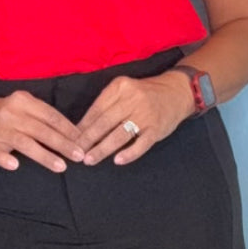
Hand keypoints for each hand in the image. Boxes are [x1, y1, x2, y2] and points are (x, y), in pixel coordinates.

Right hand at [0, 90, 84, 172]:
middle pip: (41, 130)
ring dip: (44, 156)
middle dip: (62, 144)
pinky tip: (15, 166)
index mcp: (23, 100)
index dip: (68, 129)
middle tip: (79, 155)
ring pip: (24, 143)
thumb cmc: (8, 112)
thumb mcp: (25, 105)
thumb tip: (73, 134)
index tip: (82, 140)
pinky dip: (5, 160)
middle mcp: (11, 113)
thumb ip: (44, 116)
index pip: (50, 115)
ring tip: (61, 166)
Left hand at [76, 71, 191, 166]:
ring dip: (102, 149)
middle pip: (104, 122)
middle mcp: (132, 99)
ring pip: (119, 134)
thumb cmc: (144, 94)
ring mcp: (145, 114)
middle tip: (75, 152)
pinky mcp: (157, 128)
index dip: (82, 126)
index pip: (96, 109)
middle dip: (87, 139)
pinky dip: (129, 153)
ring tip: (90, 159)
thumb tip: (82, 128)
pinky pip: (141, 144)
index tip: (70, 139)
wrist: (177, 92)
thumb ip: (107, 105)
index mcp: (120, 87)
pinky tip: (117, 160)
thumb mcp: (124, 91)